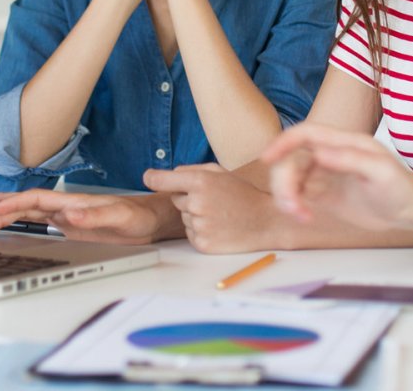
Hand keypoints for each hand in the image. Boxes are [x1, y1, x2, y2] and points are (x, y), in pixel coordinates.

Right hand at [0, 188, 169, 243]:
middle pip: (28, 205)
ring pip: (31, 213)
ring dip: (10, 214)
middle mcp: (66, 207)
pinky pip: (41, 224)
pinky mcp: (71, 228)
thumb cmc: (137, 215)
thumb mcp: (118, 217)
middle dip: (3, 209)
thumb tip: (68, 215)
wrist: (151, 219)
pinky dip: (23, 223)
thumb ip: (94, 216)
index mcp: (73, 201)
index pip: (37, 200)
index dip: (14, 203)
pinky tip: (14, 226)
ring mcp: (67, 217)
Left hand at [144, 164, 276, 253]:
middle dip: (188, 198)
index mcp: (201, 181)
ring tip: (219, 214)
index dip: (153, 178)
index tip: (147, 177)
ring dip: (195, 215)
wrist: (266, 221)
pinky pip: (190, 233)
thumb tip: (170, 174)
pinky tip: (219, 227)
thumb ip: (193, 170)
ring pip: (184, 217)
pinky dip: (201, 230)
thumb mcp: (221, 173)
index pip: (163, 180)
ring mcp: (199, 224)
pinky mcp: (202, 243)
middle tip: (213, 200)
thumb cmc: (243, 194)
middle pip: (175, 199)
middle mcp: (197, 202)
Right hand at [262, 123, 412, 230]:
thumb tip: (318, 154)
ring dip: (286, 195)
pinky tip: (304, 217)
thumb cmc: (400, 187)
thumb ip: (350, 159)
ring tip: (299, 215)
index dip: (283, 142)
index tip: (267, 158)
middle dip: (284, 181)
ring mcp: (324, 174)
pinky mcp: (322, 193)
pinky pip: (297, 194)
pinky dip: (293, 205)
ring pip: (290, 177)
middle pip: (291, 159)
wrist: (408, 210)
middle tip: (292, 207)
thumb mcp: (380, 172)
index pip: (305, 134)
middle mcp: (329, 155)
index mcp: (343, 142)